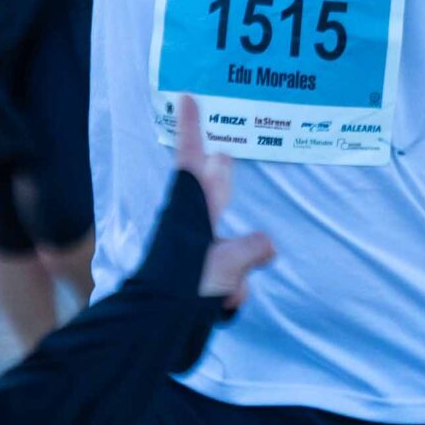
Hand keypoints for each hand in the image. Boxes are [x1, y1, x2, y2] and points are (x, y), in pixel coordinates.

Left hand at [171, 95, 274, 309]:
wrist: (159, 324)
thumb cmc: (187, 284)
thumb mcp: (227, 265)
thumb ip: (251, 250)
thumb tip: (266, 246)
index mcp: (193, 211)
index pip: (193, 162)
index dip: (191, 130)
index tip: (185, 99)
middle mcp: (193, 226)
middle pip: (213, 193)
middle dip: (220, 178)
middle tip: (224, 153)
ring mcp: (197, 251)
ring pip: (232, 248)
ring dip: (236, 269)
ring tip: (225, 290)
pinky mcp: (200, 276)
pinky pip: (229, 278)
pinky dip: (231, 291)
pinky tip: (224, 305)